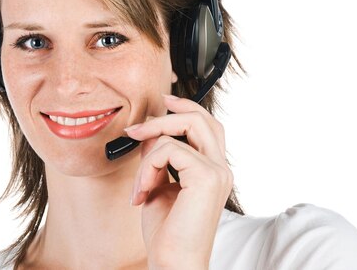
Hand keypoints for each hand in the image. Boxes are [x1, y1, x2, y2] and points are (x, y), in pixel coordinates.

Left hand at [125, 94, 232, 268]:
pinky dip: (147, 167)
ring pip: (184, 126)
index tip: (163, 102)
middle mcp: (221, 168)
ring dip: (149, 148)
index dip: (185, 108)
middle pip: (200, 117)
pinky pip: (168, 150)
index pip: (207, 125)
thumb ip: (159, 157)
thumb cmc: (167, 232)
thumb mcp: (159, 184)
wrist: (173, 262)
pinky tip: (142, 192)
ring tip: (139, 180)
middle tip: (135, 130)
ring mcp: (217, 171)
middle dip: (165, 116)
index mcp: (214, 169)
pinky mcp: (206, 177)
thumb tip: (149, 132)